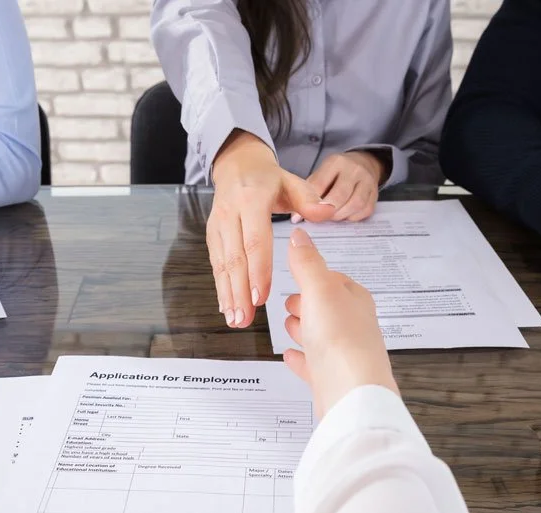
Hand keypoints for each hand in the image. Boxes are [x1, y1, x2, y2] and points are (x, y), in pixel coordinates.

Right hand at [209, 131, 333, 327]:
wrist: (236, 164)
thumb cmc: (267, 178)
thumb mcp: (291, 181)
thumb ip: (309, 199)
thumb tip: (327, 211)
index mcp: (252, 201)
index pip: (255, 240)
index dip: (257, 269)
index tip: (261, 295)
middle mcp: (230, 215)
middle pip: (235, 258)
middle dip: (239, 291)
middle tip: (246, 319)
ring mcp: (218, 226)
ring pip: (222, 265)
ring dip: (228, 295)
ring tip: (236, 320)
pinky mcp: (212, 235)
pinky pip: (216, 264)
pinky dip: (221, 287)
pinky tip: (227, 307)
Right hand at [281, 228, 397, 417]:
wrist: (352, 393)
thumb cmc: (341, 339)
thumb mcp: (319, 289)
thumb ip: (307, 262)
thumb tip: (300, 235)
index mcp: (355, 300)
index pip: (336, 280)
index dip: (316, 276)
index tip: (299, 272)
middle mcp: (353, 326)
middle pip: (328, 309)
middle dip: (308, 303)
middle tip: (291, 301)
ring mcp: (343, 354)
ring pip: (321, 337)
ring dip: (304, 329)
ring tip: (289, 325)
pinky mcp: (331, 379)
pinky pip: (314, 366)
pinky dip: (302, 359)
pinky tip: (290, 356)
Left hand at [307, 151, 385, 221]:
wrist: (364, 164)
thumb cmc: (336, 174)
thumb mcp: (321, 174)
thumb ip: (309, 192)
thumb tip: (296, 218)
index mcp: (336, 162)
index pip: (321, 183)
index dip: (312, 201)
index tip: (304, 214)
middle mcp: (354, 170)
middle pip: (340, 194)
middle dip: (328, 210)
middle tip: (319, 218)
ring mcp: (367, 181)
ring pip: (355, 203)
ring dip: (341, 215)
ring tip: (331, 219)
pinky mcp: (374, 194)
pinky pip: (365, 210)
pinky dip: (353, 217)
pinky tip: (344, 217)